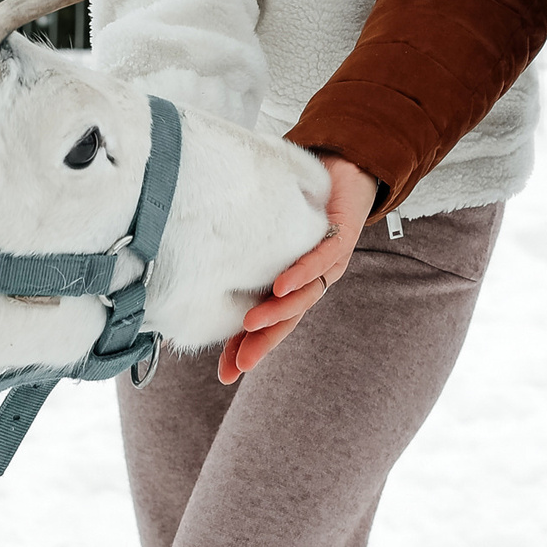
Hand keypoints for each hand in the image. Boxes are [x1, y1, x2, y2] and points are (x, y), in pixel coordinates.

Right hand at [219, 153, 378, 382]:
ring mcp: (329, 263)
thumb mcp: (268, 236)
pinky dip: (301, 274)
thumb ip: (246, 260)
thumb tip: (201, 276)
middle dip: (263, 343)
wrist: (344, 171)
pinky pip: (321, 261)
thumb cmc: (301, 205)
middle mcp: (311, 281)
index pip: (268, 324)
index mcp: (291, 284)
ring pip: (304, 297)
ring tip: (252, 324)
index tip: (225, 374)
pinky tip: (281, 286)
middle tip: (240, 364)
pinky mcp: (341, 240)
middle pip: (287, 320)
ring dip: (278, 312)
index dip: (247, 347)